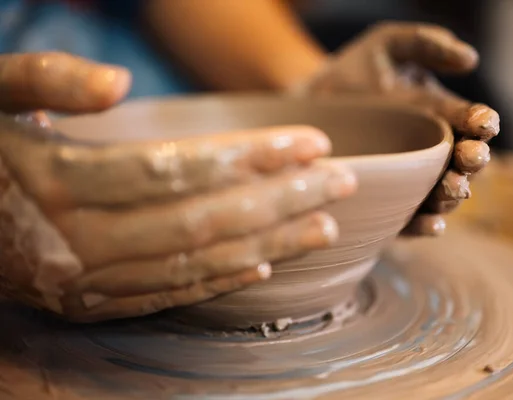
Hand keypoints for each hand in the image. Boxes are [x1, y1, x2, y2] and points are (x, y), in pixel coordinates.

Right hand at [0, 52, 356, 321]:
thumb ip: (47, 80)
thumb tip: (117, 81)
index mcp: (56, 180)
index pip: (177, 168)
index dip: (251, 158)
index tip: (312, 145)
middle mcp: (75, 240)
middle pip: (203, 219)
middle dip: (281, 200)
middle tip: (340, 183)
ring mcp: (83, 280)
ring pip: (194, 264)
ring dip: (268, 245)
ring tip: (324, 227)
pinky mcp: (85, 304)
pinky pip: (164, 297)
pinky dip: (219, 282)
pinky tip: (265, 265)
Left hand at [294, 22, 499, 235]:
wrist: (308, 105)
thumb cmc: (353, 72)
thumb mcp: (388, 46)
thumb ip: (427, 44)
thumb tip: (470, 59)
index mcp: (440, 116)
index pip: (471, 123)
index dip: (482, 123)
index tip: (483, 123)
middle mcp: (432, 152)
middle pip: (464, 164)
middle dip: (473, 162)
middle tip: (470, 157)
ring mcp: (412, 179)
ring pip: (444, 195)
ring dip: (454, 195)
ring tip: (451, 187)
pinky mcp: (389, 203)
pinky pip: (411, 221)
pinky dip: (426, 226)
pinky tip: (433, 225)